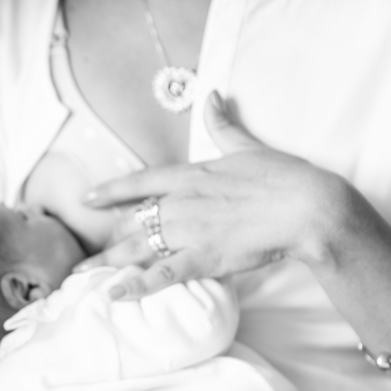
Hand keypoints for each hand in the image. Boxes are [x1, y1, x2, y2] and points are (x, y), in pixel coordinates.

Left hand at [77, 91, 360, 297]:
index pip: (140, 182)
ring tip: (85, 278)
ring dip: (111, 265)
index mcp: (191, 175)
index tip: (87, 199)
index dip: (111, 191)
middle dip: (106, 244)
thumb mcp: (248, 146)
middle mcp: (183, 203)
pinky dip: (138, 285)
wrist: (309, 208)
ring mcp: (191, 231)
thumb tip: (213, 96)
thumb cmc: (285, 177)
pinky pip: (163, 273)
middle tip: (80, 260)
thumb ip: (223, 125)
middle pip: (133, 223)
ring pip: (140, 249)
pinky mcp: (205, 257)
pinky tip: (115, 294)